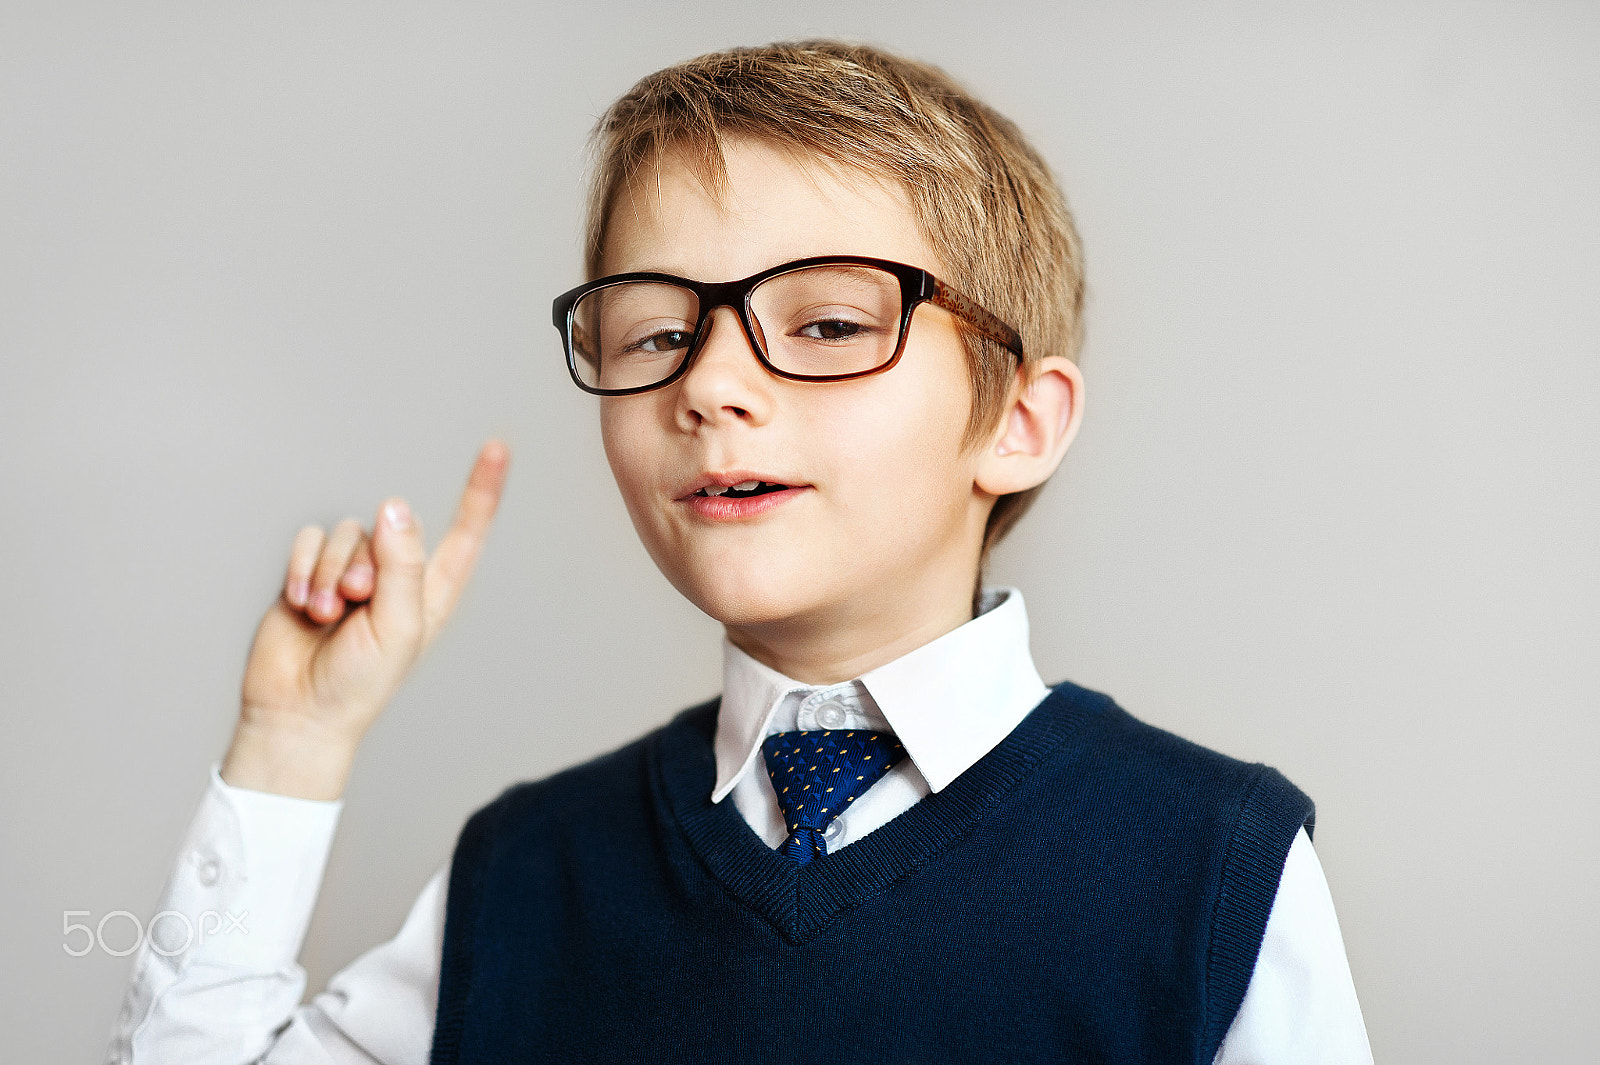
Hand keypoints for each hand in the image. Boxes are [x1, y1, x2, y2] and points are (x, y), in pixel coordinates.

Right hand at [221, 440, 509, 798]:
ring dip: (330, 572)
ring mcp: (353, 571)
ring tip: (328, 613)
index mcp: (433, 591)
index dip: (481, 492)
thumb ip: (402, 564)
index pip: (465, 533)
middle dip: (365, 563)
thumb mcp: (397, 626)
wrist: (298, 711)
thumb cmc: (360, 682)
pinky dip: (303, 569)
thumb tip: (396, 507)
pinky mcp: (311, 571)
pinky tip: (303, 605)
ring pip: (346, 533)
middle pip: (388, 528)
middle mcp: (397, 575)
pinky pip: (309, 539)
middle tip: (355, 603)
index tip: (498, 449)